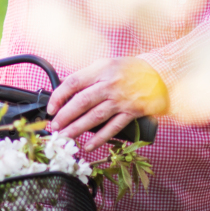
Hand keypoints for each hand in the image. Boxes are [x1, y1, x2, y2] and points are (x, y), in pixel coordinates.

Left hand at [46, 57, 168, 149]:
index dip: (59, 96)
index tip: (51, 107)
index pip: (74, 82)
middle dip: (65, 116)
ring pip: (95, 117)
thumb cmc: (128, 69)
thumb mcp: (106, 65)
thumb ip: (87, 76)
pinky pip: (113, 127)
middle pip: (82, 102)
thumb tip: (64, 89)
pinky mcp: (131, 112)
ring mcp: (121, 99)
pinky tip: (88, 146)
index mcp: (101, 69)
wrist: (158, 73)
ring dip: (77, 129)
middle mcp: (110, 84)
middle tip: (54, 127)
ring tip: (65, 137)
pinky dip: (100, 138)